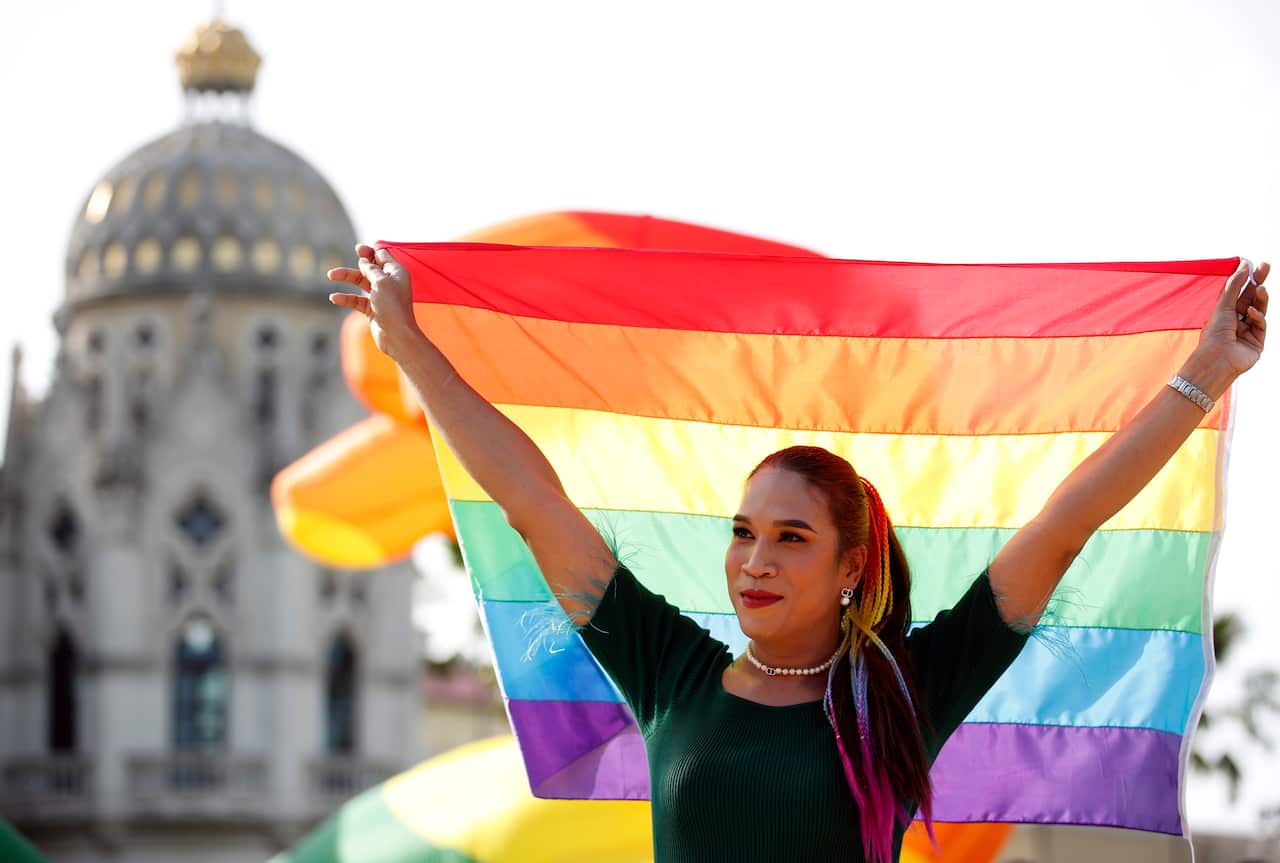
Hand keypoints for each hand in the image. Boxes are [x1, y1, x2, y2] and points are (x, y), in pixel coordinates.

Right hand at [328, 244, 419, 358]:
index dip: (370, 251)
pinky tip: (334, 298)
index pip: (383, 256)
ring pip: (361, 282)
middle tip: (343, 258)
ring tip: (330, 275)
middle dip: (356, 265)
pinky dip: (346, 298)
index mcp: (397, 273)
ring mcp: (381, 296)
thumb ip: (371, 269)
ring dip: (346, 277)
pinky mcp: (373, 309)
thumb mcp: (381, 282)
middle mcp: (390, 283)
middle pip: (370, 268)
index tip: (358, 249)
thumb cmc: (393, 307)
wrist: (396, 336)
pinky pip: (357, 300)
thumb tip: (364, 260)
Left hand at [1197, 258, 1268, 379]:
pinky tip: (1251, 312)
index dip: (1247, 278)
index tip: (1254, 264)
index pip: (1240, 292)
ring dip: (1260, 297)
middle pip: (1252, 297)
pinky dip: (1257, 316)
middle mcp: (1237, 321)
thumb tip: (1244, 265)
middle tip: (1266, 266)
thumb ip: (1234, 285)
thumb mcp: (1223, 305)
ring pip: (1259, 309)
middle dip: (1259, 281)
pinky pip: (1261, 323)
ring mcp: (1248, 331)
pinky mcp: (1257, 341)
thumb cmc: (1213, 334)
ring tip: (1261, 288)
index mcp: (1225, 312)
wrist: (1216, 358)